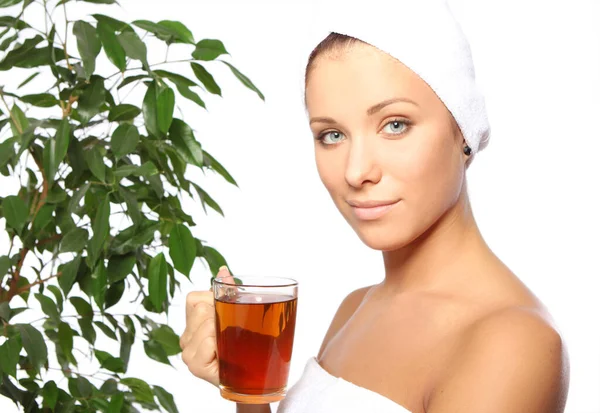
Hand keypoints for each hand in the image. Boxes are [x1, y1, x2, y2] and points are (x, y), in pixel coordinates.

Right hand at [180, 266, 233, 386]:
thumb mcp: (236, 313)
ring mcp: (187, 352)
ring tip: (230, 344)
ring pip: (206, 323)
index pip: (194, 298)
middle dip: (222, 315)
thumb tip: (223, 270)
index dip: (214, 301)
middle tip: (232, 332)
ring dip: (223, 330)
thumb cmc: (243, 345)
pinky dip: (220, 344)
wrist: (251, 376)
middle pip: (201, 308)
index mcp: (192, 323)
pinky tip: (225, 354)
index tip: (228, 314)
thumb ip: (227, 291)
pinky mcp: (195, 365)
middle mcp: (185, 337)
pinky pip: (209, 341)